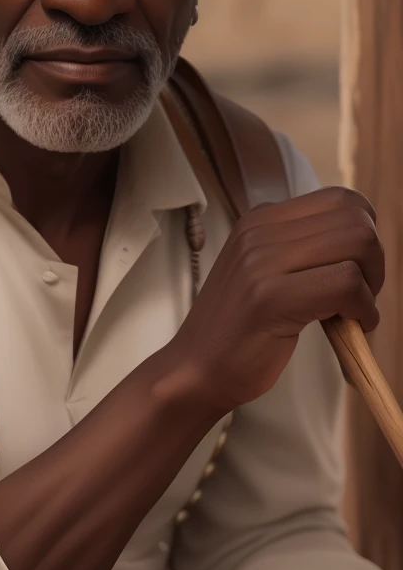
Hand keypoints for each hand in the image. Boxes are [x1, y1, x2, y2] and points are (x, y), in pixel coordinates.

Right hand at [174, 187, 383, 416]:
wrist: (195, 370)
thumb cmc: (239, 330)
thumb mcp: (263, 272)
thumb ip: (301, 250)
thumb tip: (364, 245)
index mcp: (259, 220)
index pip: (340, 199)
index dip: (365, 232)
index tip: (357, 268)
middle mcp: (259, 231)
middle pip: (355, 218)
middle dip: (375, 259)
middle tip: (362, 294)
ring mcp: (262, 261)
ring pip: (357, 243)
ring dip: (371, 282)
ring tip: (356, 310)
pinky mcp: (272, 297)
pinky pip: (346, 283)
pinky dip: (364, 308)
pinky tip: (354, 326)